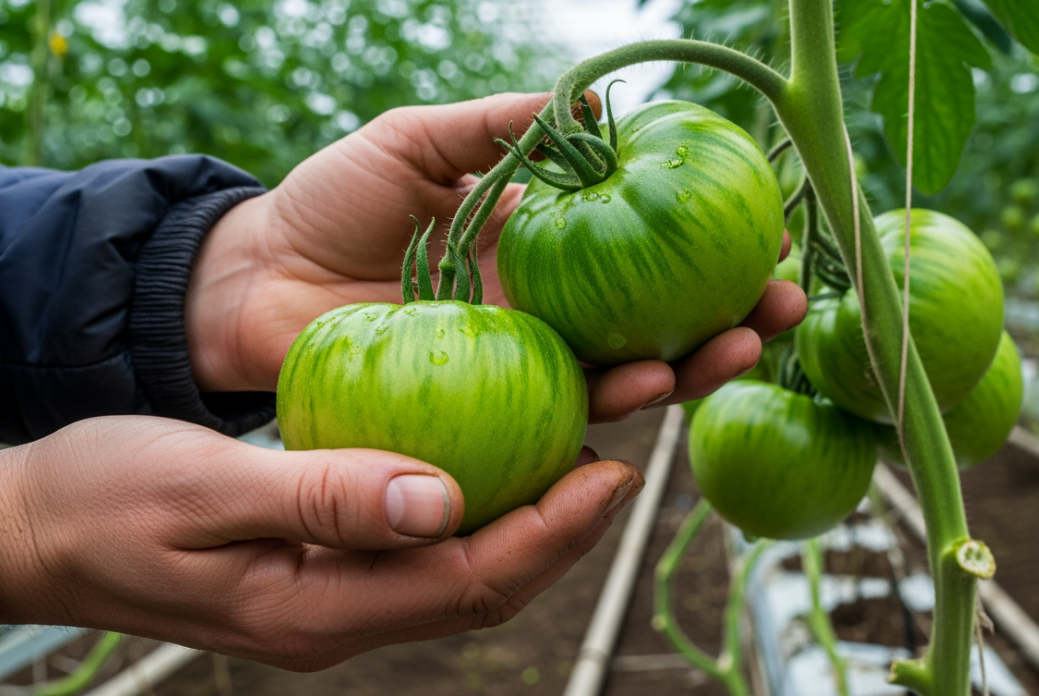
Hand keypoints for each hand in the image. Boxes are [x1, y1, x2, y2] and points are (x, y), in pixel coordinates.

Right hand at [0, 417, 640, 669]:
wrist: (38, 527)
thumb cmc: (103, 500)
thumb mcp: (205, 487)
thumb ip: (321, 496)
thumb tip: (441, 498)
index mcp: (318, 609)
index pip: (469, 581)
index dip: (552, 533)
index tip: (611, 471)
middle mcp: (341, 615)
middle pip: (484, 584)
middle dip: (564, 529)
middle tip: (622, 454)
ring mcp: (334, 596)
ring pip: (461, 567)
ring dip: (529, 516)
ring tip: (582, 446)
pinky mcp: (324, 564)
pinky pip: (424, 545)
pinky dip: (474, 501)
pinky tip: (493, 451)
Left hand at [186, 92, 806, 420]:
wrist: (253, 279)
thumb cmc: (331, 202)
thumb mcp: (416, 142)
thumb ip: (498, 127)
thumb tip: (594, 101)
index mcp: (541, 245)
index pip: (640, 249)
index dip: (703, 246)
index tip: (765, 233)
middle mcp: (546, 309)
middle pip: (655, 320)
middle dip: (727, 320)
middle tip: (785, 308)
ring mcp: (520, 361)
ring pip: (621, 374)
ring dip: (686, 369)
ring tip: (737, 350)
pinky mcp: (484, 406)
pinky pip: (555, 411)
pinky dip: (605, 406)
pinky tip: (647, 390)